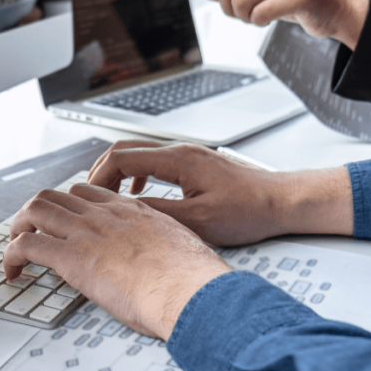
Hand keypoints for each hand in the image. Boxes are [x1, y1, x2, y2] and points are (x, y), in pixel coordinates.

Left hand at [2, 184, 230, 339]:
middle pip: (58, 195)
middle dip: (38, 212)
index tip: (66, 223)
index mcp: (133, 212)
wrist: (188, 288)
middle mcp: (105, 215)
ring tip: (15, 248)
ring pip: (35, 210)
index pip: (90, 194)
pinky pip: (26, 245)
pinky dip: (10, 256)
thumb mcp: (181, 248)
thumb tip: (164, 262)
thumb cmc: (192, 278)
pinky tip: (12, 272)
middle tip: (32, 232)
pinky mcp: (71, 257)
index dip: (71, 206)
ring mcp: (86, 233)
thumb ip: (163, 247)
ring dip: (18, 227)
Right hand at [87, 140, 353, 245]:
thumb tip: (125, 214)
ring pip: (139, 154)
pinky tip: (140, 196)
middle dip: (101, 173)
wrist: (282, 202)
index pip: (121, 157)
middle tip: (89, 198)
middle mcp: (180, 151)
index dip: (98, 178)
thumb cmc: (250, 211)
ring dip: (119, 174)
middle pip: (124, 149)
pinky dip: (138, 175)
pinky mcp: (195, 164)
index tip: (89, 198)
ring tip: (110, 199)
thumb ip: (157, 214)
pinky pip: (155, 162)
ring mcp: (188, 155)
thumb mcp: (198, 221)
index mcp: (177, 160)